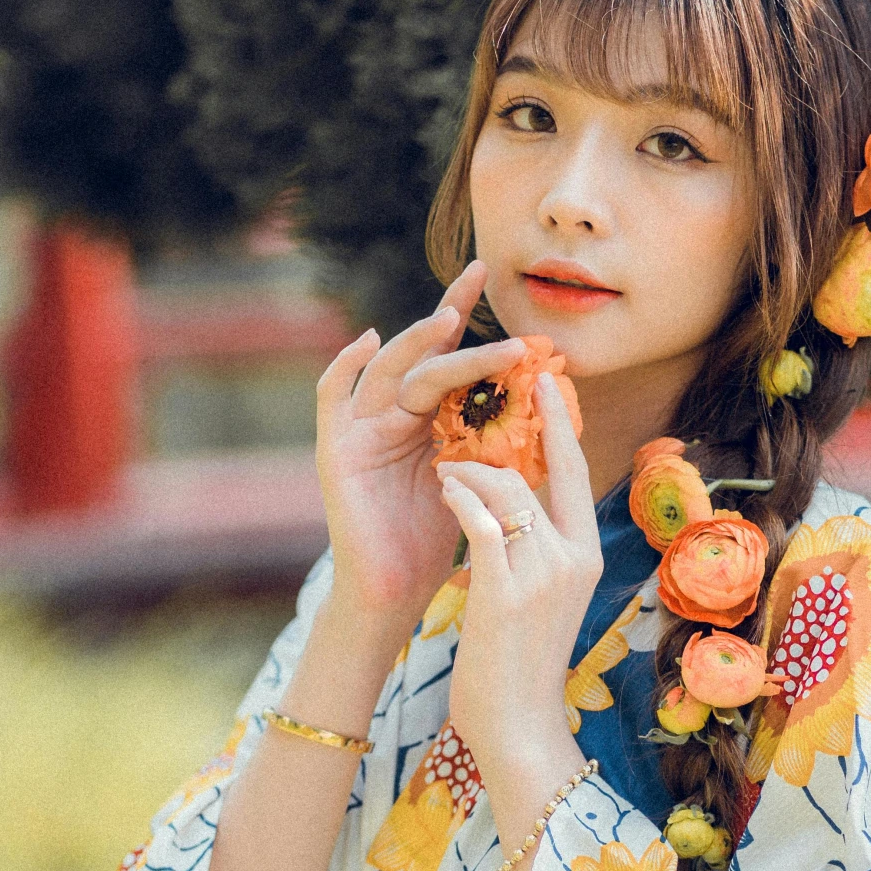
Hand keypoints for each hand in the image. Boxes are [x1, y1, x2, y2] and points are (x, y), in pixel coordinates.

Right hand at [315, 261, 536, 647]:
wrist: (394, 592)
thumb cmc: (437, 542)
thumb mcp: (476, 478)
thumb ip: (490, 439)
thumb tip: (539, 401)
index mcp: (425, 420)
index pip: (447, 358)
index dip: (465, 319)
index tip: (491, 279)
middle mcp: (390, 416)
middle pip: (422, 355)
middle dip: (450, 317)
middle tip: (481, 283)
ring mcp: (360, 429)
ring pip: (390, 369)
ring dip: (420, 342)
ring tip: (449, 318)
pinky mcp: (335, 450)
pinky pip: (332, 395)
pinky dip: (344, 365)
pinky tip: (366, 339)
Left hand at [437, 377, 601, 870]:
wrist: (518, 727)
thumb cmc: (520, 665)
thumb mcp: (543, 598)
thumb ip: (538, 551)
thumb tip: (519, 507)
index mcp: (585, 555)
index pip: (576, 473)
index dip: (562, 424)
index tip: (548, 383)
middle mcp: (573, 557)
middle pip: (547, 467)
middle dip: (521, 424)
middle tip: (488, 393)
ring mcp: (543, 574)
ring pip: (505, 488)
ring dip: (467, 469)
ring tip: (442, 469)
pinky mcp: (505, 590)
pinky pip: (481, 521)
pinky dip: (458, 497)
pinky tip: (441, 490)